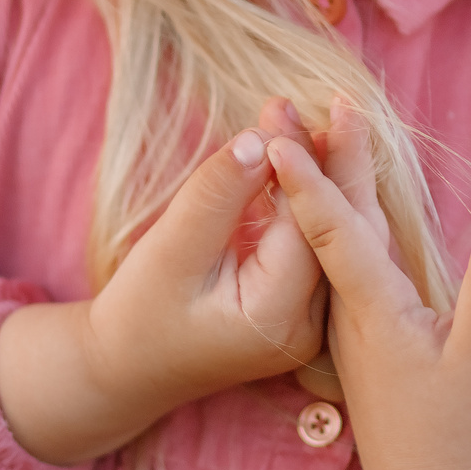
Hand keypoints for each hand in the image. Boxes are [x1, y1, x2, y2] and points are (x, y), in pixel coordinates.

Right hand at [0, 98, 324, 463]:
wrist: (128, 370)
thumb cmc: (139, 314)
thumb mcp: (170, 250)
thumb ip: (217, 194)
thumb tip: (260, 138)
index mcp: (281, 317)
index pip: (306, 224)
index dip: (300, 162)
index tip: (282, 106)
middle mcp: (312, 324)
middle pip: (342, 229)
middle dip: (339, 162)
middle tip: (341, 99)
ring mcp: (314, 320)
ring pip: (341, 235)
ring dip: (334, 176)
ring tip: (332, 118)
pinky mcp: (305, 306)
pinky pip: (323, 243)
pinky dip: (319, 200)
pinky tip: (312, 158)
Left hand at [269, 100, 470, 469]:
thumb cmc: (465, 431)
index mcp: (375, 311)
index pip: (334, 232)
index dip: (309, 180)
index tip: (279, 134)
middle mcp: (353, 312)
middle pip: (330, 221)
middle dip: (314, 158)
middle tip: (295, 99)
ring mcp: (357, 324)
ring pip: (334, 238)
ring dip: (323, 183)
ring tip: (311, 131)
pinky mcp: (370, 334)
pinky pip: (344, 260)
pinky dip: (339, 218)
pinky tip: (340, 203)